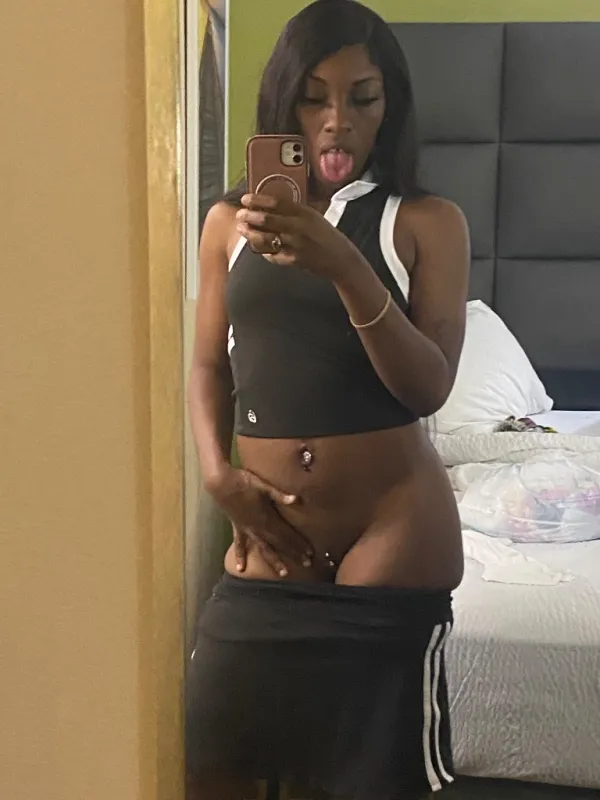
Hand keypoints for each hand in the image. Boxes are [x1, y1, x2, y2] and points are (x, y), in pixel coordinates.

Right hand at [210, 465, 313, 576]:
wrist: (221, 483)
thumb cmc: (244, 481)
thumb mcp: (264, 485)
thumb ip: (280, 495)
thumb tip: (297, 500)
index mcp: (267, 518)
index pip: (286, 534)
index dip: (299, 543)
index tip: (310, 552)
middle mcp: (258, 528)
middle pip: (279, 544)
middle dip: (293, 553)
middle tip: (307, 564)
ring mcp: (247, 530)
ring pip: (264, 549)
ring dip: (275, 561)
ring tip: (284, 574)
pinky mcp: (238, 527)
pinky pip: (240, 545)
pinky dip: (241, 556)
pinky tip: (241, 568)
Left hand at [236, 193, 364, 282]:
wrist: (341, 259)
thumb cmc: (326, 237)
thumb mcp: (313, 217)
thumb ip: (294, 212)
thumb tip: (270, 206)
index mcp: (304, 213)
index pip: (276, 203)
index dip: (258, 200)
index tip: (246, 199)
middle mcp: (299, 228)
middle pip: (267, 219)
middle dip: (249, 216)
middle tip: (240, 214)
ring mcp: (295, 245)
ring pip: (266, 238)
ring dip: (251, 234)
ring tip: (242, 229)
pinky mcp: (293, 260)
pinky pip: (272, 255)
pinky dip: (263, 251)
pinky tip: (258, 247)